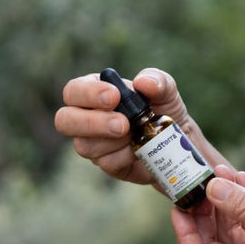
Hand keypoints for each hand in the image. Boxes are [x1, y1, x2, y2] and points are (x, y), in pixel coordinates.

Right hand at [54, 67, 220, 184]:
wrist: (179, 139)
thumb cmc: (164, 108)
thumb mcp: (166, 89)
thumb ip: (157, 80)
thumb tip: (143, 82)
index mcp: (95, 91)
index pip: (74, 90)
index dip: (88, 94)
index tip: (114, 97)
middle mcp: (87, 116)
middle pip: (64, 120)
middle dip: (91, 122)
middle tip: (123, 124)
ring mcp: (94, 142)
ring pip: (84, 145)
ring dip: (113, 140)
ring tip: (137, 134)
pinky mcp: (106, 163)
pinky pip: (106, 162)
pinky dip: (125, 155)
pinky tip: (139, 149)